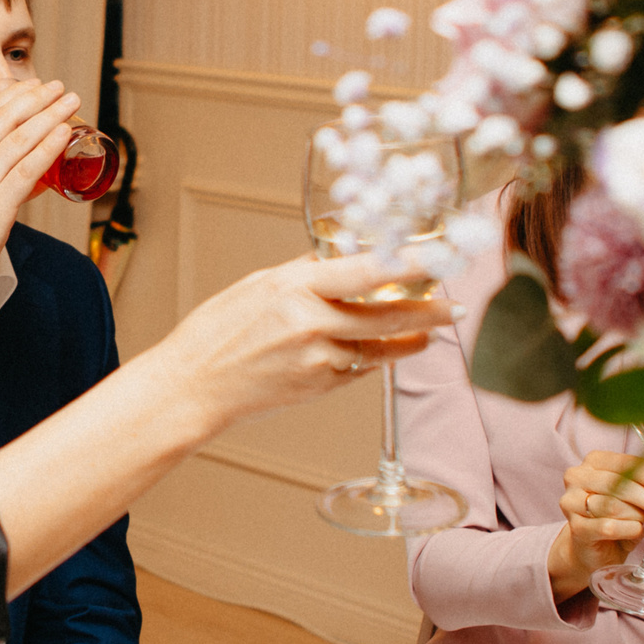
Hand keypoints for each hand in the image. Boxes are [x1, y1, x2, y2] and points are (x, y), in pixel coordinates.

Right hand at [0, 81, 79, 337]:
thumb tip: (6, 169)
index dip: (14, 96)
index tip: (34, 86)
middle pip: (5, 118)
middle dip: (36, 97)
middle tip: (59, 86)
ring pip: (20, 138)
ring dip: (49, 115)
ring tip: (70, 102)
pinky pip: (27, 169)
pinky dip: (48, 147)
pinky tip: (64, 133)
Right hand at [138, 253, 457, 439]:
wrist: (192, 387)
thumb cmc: (214, 334)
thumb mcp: (257, 286)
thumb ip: (304, 274)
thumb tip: (340, 260)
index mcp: (295, 288)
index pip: (367, 269)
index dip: (410, 262)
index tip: (441, 255)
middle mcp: (311, 323)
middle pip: (387, 315)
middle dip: (427, 311)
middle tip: (452, 306)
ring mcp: (317, 359)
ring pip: (379, 348)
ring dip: (407, 341)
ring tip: (426, 334)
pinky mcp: (319, 387)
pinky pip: (357, 369)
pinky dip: (368, 359)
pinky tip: (372, 354)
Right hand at [546, 448, 643, 602]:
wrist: (594, 549)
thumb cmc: (619, 518)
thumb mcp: (643, 498)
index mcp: (596, 460)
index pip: (630, 463)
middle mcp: (578, 475)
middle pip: (621, 483)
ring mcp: (572, 500)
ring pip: (614, 505)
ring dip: (641, 517)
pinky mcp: (575, 526)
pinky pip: (608, 527)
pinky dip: (629, 530)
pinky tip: (637, 532)